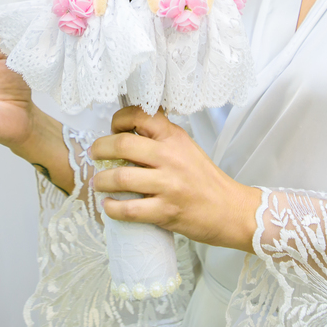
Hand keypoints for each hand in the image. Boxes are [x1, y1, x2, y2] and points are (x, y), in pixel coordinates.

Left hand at [90, 107, 260, 252]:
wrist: (231, 210)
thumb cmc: (206, 180)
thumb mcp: (187, 148)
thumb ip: (161, 139)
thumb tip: (128, 133)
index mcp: (175, 137)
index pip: (139, 115)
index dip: (118, 120)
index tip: (113, 129)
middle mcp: (170, 157)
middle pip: (122, 144)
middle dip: (100, 149)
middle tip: (96, 155)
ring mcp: (168, 185)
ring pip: (119, 177)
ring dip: (101, 181)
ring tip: (99, 183)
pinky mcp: (165, 211)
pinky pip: (128, 209)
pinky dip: (111, 209)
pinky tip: (109, 206)